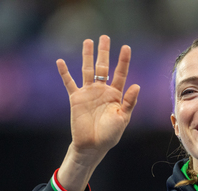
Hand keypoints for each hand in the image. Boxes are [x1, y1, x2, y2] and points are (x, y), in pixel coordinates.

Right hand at [56, 35, 139, 190]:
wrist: (92, 145)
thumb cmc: (110, 134)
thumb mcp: (123, 118)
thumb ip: (129, 102)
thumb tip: (137, 85)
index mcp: (116, 95)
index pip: (120, 74)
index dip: (123, 61)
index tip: (126, 47)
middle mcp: (102, 91)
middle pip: (103, 67)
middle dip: (104, 52)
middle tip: (105, 37)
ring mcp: (89, 93)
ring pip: (87, 70)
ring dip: (87, 56)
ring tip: (88, 41)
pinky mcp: (76, 98)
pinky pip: (69, 83)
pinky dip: (65, 73)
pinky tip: (60, 61)